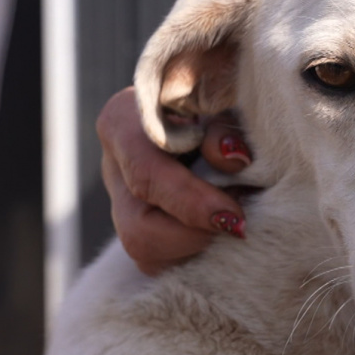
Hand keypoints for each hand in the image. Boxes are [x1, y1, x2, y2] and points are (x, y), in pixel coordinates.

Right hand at [97, 87, 251, 275]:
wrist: (218, 97)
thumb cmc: (222, 91)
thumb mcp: (224, 95)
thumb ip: (224, 124)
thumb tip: (233, 159)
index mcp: (124, 120)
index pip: (145, 174)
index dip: (191, 203)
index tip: (234, 218)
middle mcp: (115, 166)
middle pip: (137, 229)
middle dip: (194, 236)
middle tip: (239, 225)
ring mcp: (122, 202)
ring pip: (146, 254)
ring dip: (198, 247)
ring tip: (234, 222)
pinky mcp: (141, 230)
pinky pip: (161, 263)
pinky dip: (197, 255)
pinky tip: (222, 234)